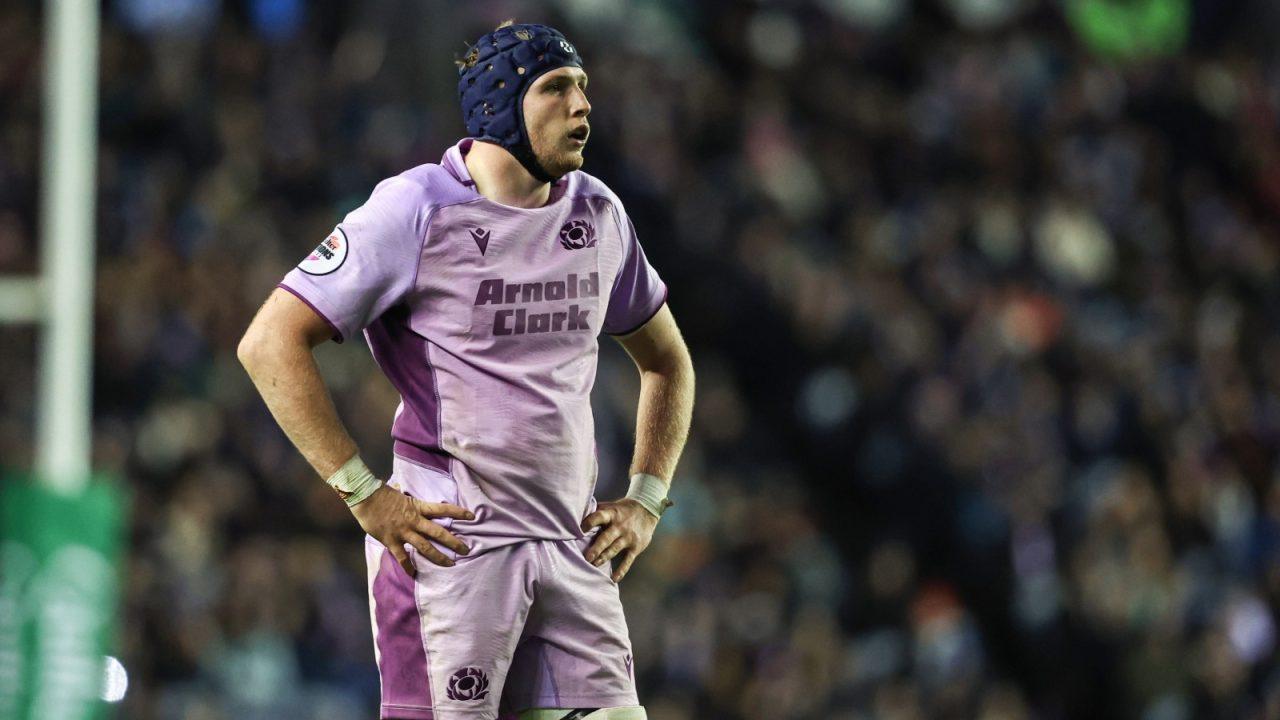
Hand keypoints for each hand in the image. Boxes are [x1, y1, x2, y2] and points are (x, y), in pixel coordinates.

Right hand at [351, 484, 473, 575]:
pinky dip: (408, 567)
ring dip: (439, 557)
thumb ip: (405, 495)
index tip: (472, 516)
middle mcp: (414, 521)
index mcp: (417, 507)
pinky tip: (414, 575)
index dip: (458, 512)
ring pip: (425, 547)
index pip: (442, 509)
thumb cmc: (380, 493)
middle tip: (467, 550)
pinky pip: (402, 558)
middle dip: (454, 542)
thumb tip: (400, 487)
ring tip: (451, 564)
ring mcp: (403, 532)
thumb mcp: (398, 492)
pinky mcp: (391, 541)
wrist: (364, 498)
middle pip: (438, 532)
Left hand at [581, 498, 658, 581]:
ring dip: (604, 558)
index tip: (580, 530)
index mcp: (612, 514)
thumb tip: (576, 516)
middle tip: (587, 557)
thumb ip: (597, 511)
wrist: (647, 510)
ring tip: (594, 565)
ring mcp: (628, 537)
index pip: (599, 517)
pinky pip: (628, 560)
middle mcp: (620, 526)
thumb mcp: (611, 506)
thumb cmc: (623, 510)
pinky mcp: (636, 547)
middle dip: (596, 548)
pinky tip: (614, 579)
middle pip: (606, 538)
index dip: (589, 522)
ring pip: (614, 549)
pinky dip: (621, 570)